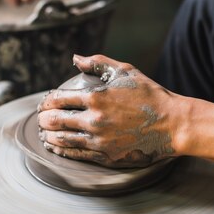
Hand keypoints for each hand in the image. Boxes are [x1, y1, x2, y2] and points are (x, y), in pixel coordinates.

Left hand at [37, 54, 183, 166]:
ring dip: (49, 136)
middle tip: (41, 118)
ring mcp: (99, 140)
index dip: (46, 102)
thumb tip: (75, 58)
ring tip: (45, 134)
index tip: (44, 103)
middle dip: (43, 119)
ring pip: (62, 140)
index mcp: (96, 97)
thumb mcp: (125, 71)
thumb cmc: (150, 95)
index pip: (59, 99)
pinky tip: (56, 148)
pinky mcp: (106, 156)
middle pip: (55, 121)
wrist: (172, 124)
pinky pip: (76, 154)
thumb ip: (98, 62)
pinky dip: (61, 151)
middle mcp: (94, 120)